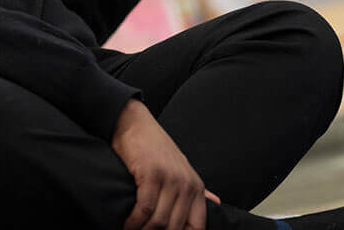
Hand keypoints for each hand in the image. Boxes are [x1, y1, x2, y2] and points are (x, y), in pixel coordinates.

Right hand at [111, 99, 217, 229]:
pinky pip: (144, 208)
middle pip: (175, 227)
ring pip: (159, 220)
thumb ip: (196, 189)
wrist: (134, 123)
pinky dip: (134, 221)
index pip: (197, 227)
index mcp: (195, 186)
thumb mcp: (180, 168)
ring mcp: (169, 178)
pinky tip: (127, 224)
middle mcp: (186, 184)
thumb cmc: (154, 147)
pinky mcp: (151, 174)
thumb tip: (216, 202)